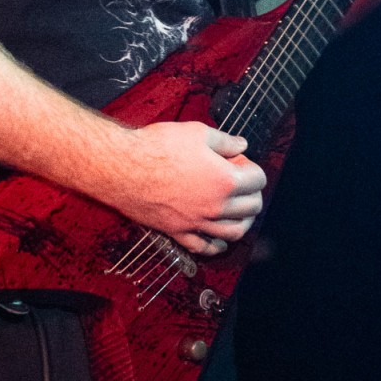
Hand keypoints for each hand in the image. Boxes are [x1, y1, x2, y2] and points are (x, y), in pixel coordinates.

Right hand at [116, 122, 266, 255]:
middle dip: (253, 194)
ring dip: (243, 222)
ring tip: (239, 212)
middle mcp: (215, 206)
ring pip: (233, 233)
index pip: (258, 180)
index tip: (242, 163)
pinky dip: (216, 245)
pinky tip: (218, 238)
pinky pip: (204, 247)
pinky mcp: (178, 231)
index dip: (253, 168)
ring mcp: (197, 222)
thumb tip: (241, 145)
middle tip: (244, 184)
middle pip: (251, 208)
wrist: (122, 167)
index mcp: (225, 180)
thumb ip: (225, 142)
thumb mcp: (196, 133)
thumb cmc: (156, 148)